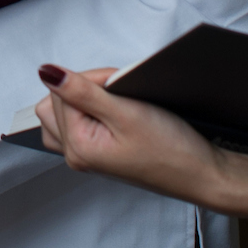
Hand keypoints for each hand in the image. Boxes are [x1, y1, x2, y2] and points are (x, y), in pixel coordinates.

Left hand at [34, 64, 229, 205]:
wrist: (201, 175)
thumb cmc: (172, 150)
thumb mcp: (126, 113)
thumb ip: (82, 92)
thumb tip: (46, 72)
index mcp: (77, 147)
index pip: (61, 92)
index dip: (92, 79)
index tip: (120, 84)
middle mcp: (75, 155)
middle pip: (56, 103)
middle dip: (86, 89)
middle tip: (121, 94)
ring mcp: (86, 156)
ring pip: (62, 114)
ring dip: (84, 101)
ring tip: (117, 104)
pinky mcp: (98, 154)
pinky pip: (76, 126)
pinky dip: (89, 114)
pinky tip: (112, 114)